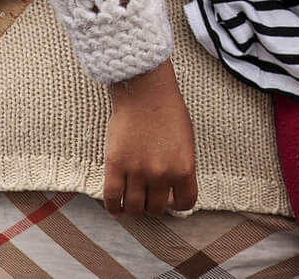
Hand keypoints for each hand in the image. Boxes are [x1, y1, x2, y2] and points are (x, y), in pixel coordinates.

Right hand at [104, 62, 197, 215]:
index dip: (176, 203)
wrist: (145, 90)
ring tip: (132, 200)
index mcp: (184, 168)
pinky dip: (113, 208)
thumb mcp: (186, 141)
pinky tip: (116, 208)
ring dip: (134, 207)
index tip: (169, 197)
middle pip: (156, 208)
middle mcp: (161, 174)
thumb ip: (181, 167)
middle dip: (153, 204)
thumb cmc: (168, 110)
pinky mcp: (115, 165)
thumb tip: (172, 191)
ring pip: (135, 207)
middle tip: (148, 195)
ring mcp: (137, 171)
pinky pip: (112, 198)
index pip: (184, 203)